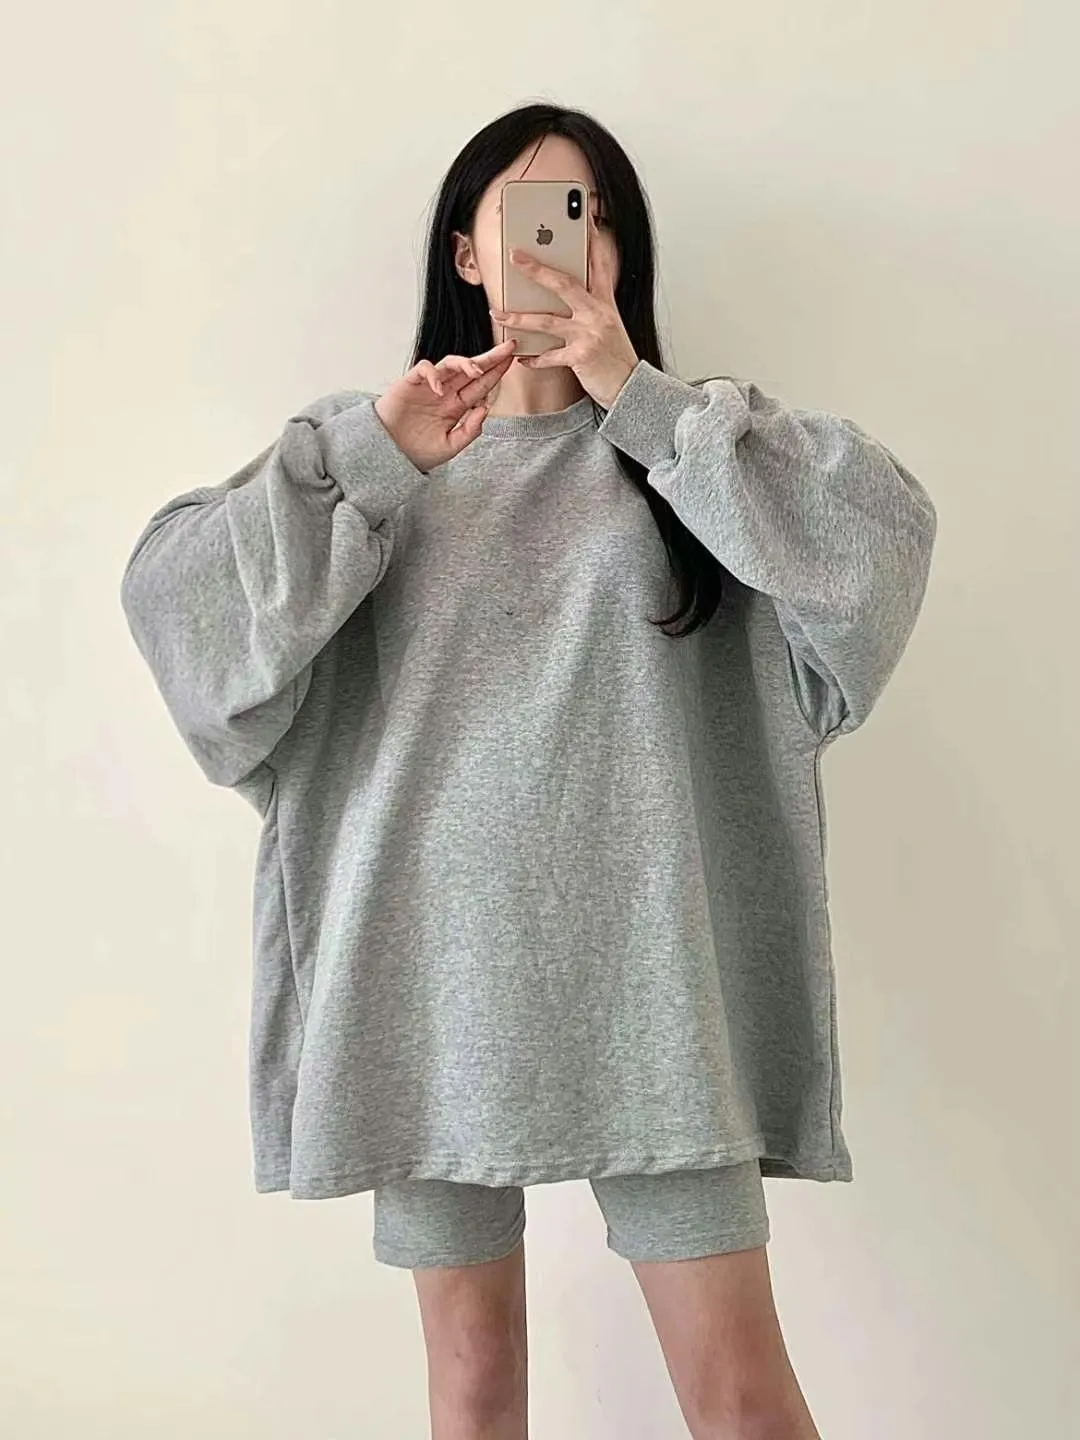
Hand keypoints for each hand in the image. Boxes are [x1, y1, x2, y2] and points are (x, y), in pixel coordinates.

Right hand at [374, 338, 516, 471]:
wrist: (389, 454)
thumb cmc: (417, 451)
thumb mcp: (450, 447)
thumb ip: (469, 431)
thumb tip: (485, 409)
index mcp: (456, 407)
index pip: (480, 386)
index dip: (496, 373)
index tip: (512, 361)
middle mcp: (445, 393)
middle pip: (471, 370)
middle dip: (490, 358)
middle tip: (509, 347)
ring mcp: (428, 386)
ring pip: (450, 364)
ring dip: (465, 363)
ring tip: (475, 370)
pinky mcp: (410, 383)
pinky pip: (425, 369)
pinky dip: (433, 375)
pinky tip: (439, 389)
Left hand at [488, 211, 638, 408]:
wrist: (632, 388)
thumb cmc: (616, 358)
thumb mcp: (609, 326)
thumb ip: (590, 308)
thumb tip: (562, 297)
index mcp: (605, 302)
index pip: (599, 263)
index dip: (592, 238)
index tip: (584, 216)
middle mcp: (597, 314)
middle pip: (563, 283)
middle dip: (536, 268)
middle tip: (514, 254)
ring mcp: (589, 334)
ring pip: (547, 320)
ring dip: (518, 316)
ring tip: (498, 312)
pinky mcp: (582, 357)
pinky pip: (549, 355)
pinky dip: (533, 358)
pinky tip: (521, 358)